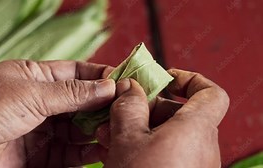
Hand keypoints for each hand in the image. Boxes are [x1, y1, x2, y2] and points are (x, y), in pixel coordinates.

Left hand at [0, 60, 115, 167]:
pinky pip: (73, 152)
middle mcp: (42, 103)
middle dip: (103, 105)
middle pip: (82, 102)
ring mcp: (44, 130)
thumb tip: (107, 87)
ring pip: (80, 128)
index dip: (99, 76)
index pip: (76, 73)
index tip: (122, 80)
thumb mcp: (30, 93)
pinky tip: (102, 146)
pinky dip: (89, 150)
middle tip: (124, 108)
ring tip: (116, 129)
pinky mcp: (43, 155)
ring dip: (99, 129)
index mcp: (36, 78)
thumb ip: (72, 92)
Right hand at [96, 69, 229, 167]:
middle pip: (179, 112)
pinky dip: (145, 146)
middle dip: (146, 108)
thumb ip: (129, 106)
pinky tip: (118, 150)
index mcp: (195, 129)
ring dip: (139, 128)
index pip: (210, 93)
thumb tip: (130, 87)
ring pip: (168, 134)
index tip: (164, 79)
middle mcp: (201, 147)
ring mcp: (193, 164)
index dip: (189, 79)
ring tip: (109, 133)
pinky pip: (167, 152)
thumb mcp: (127, 139)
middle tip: (117, 111)